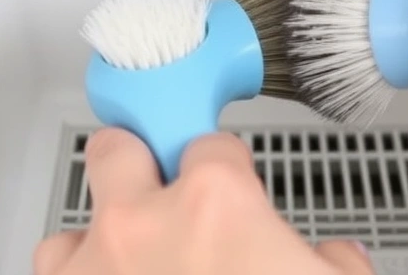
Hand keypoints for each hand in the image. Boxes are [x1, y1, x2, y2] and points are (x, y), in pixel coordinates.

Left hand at [34, 128, 373, 274]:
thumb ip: (333, 264)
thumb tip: (335, 259)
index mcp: (216, 203)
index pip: (211, 146)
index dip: (227, 166)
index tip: (233, 184)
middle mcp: (142, 225)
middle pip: (118, 150)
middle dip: (140, 163)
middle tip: (163, 191)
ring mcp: (92, 272)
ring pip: (72, 227)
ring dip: (101, 242)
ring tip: (135, 266)